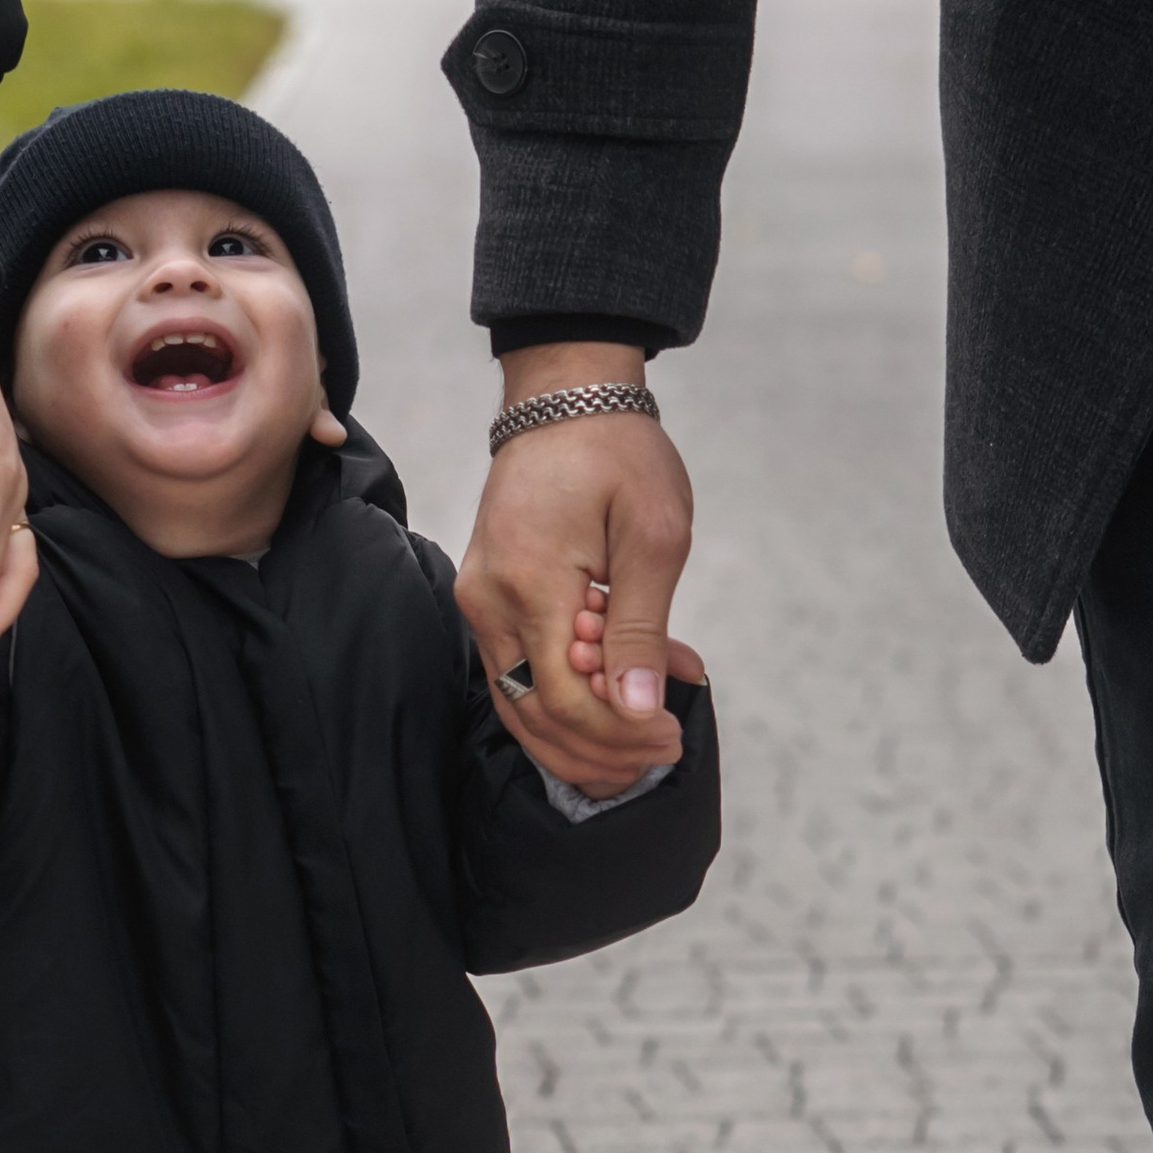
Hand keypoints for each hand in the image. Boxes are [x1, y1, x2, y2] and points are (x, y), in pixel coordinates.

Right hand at [456, 345, 693, 796]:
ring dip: (581, 739)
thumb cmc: (618, 455)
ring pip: (519, 705)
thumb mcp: (654, 535)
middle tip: (664, 752)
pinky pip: (518, 674)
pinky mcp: (487, 600)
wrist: (566, 400)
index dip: (619, 734)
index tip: (672, 735)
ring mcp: (480, 602)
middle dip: (601, 751)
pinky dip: (566, 703)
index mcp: (528, 583)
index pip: (564, 698)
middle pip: (534, 715)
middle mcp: (488, 600)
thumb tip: (638, 709)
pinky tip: (620, 702)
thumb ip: (643, 628)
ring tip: (643, 745)